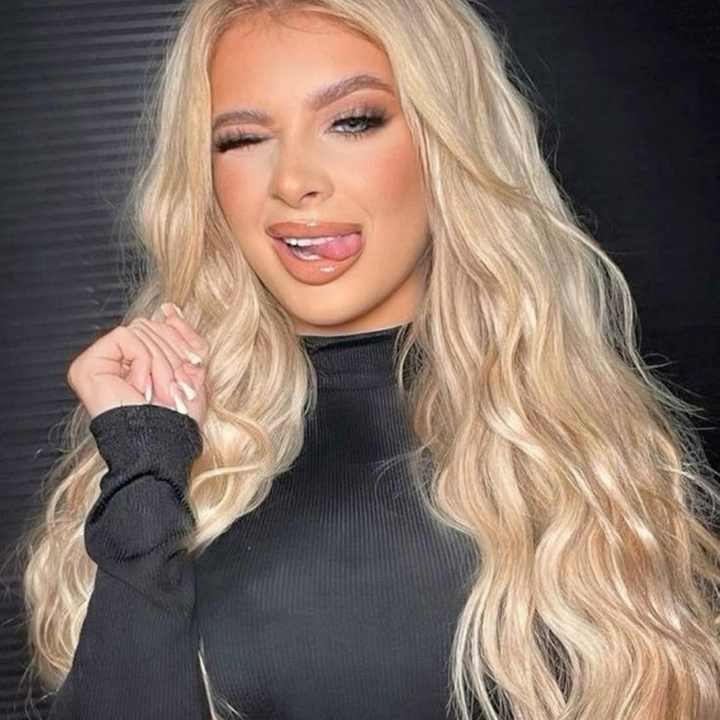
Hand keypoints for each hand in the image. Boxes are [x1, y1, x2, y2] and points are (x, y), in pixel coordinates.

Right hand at [67, 303, 209, 427]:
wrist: (162, 442)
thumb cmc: (179, 417)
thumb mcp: (192, 371)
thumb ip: (183, 338)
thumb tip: (168, 308)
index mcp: (138, 359)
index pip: (160, 325)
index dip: (181, 341)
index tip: (194, 365)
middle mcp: (115, 358)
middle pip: (150, 325)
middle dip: (173, 355)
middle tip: (177, 387)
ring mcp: (99, 361)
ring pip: (140, 329)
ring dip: (161, 363)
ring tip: (162, 392)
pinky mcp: (87, 365)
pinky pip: (125, 337)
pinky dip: (143, 361)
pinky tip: (141, 388)